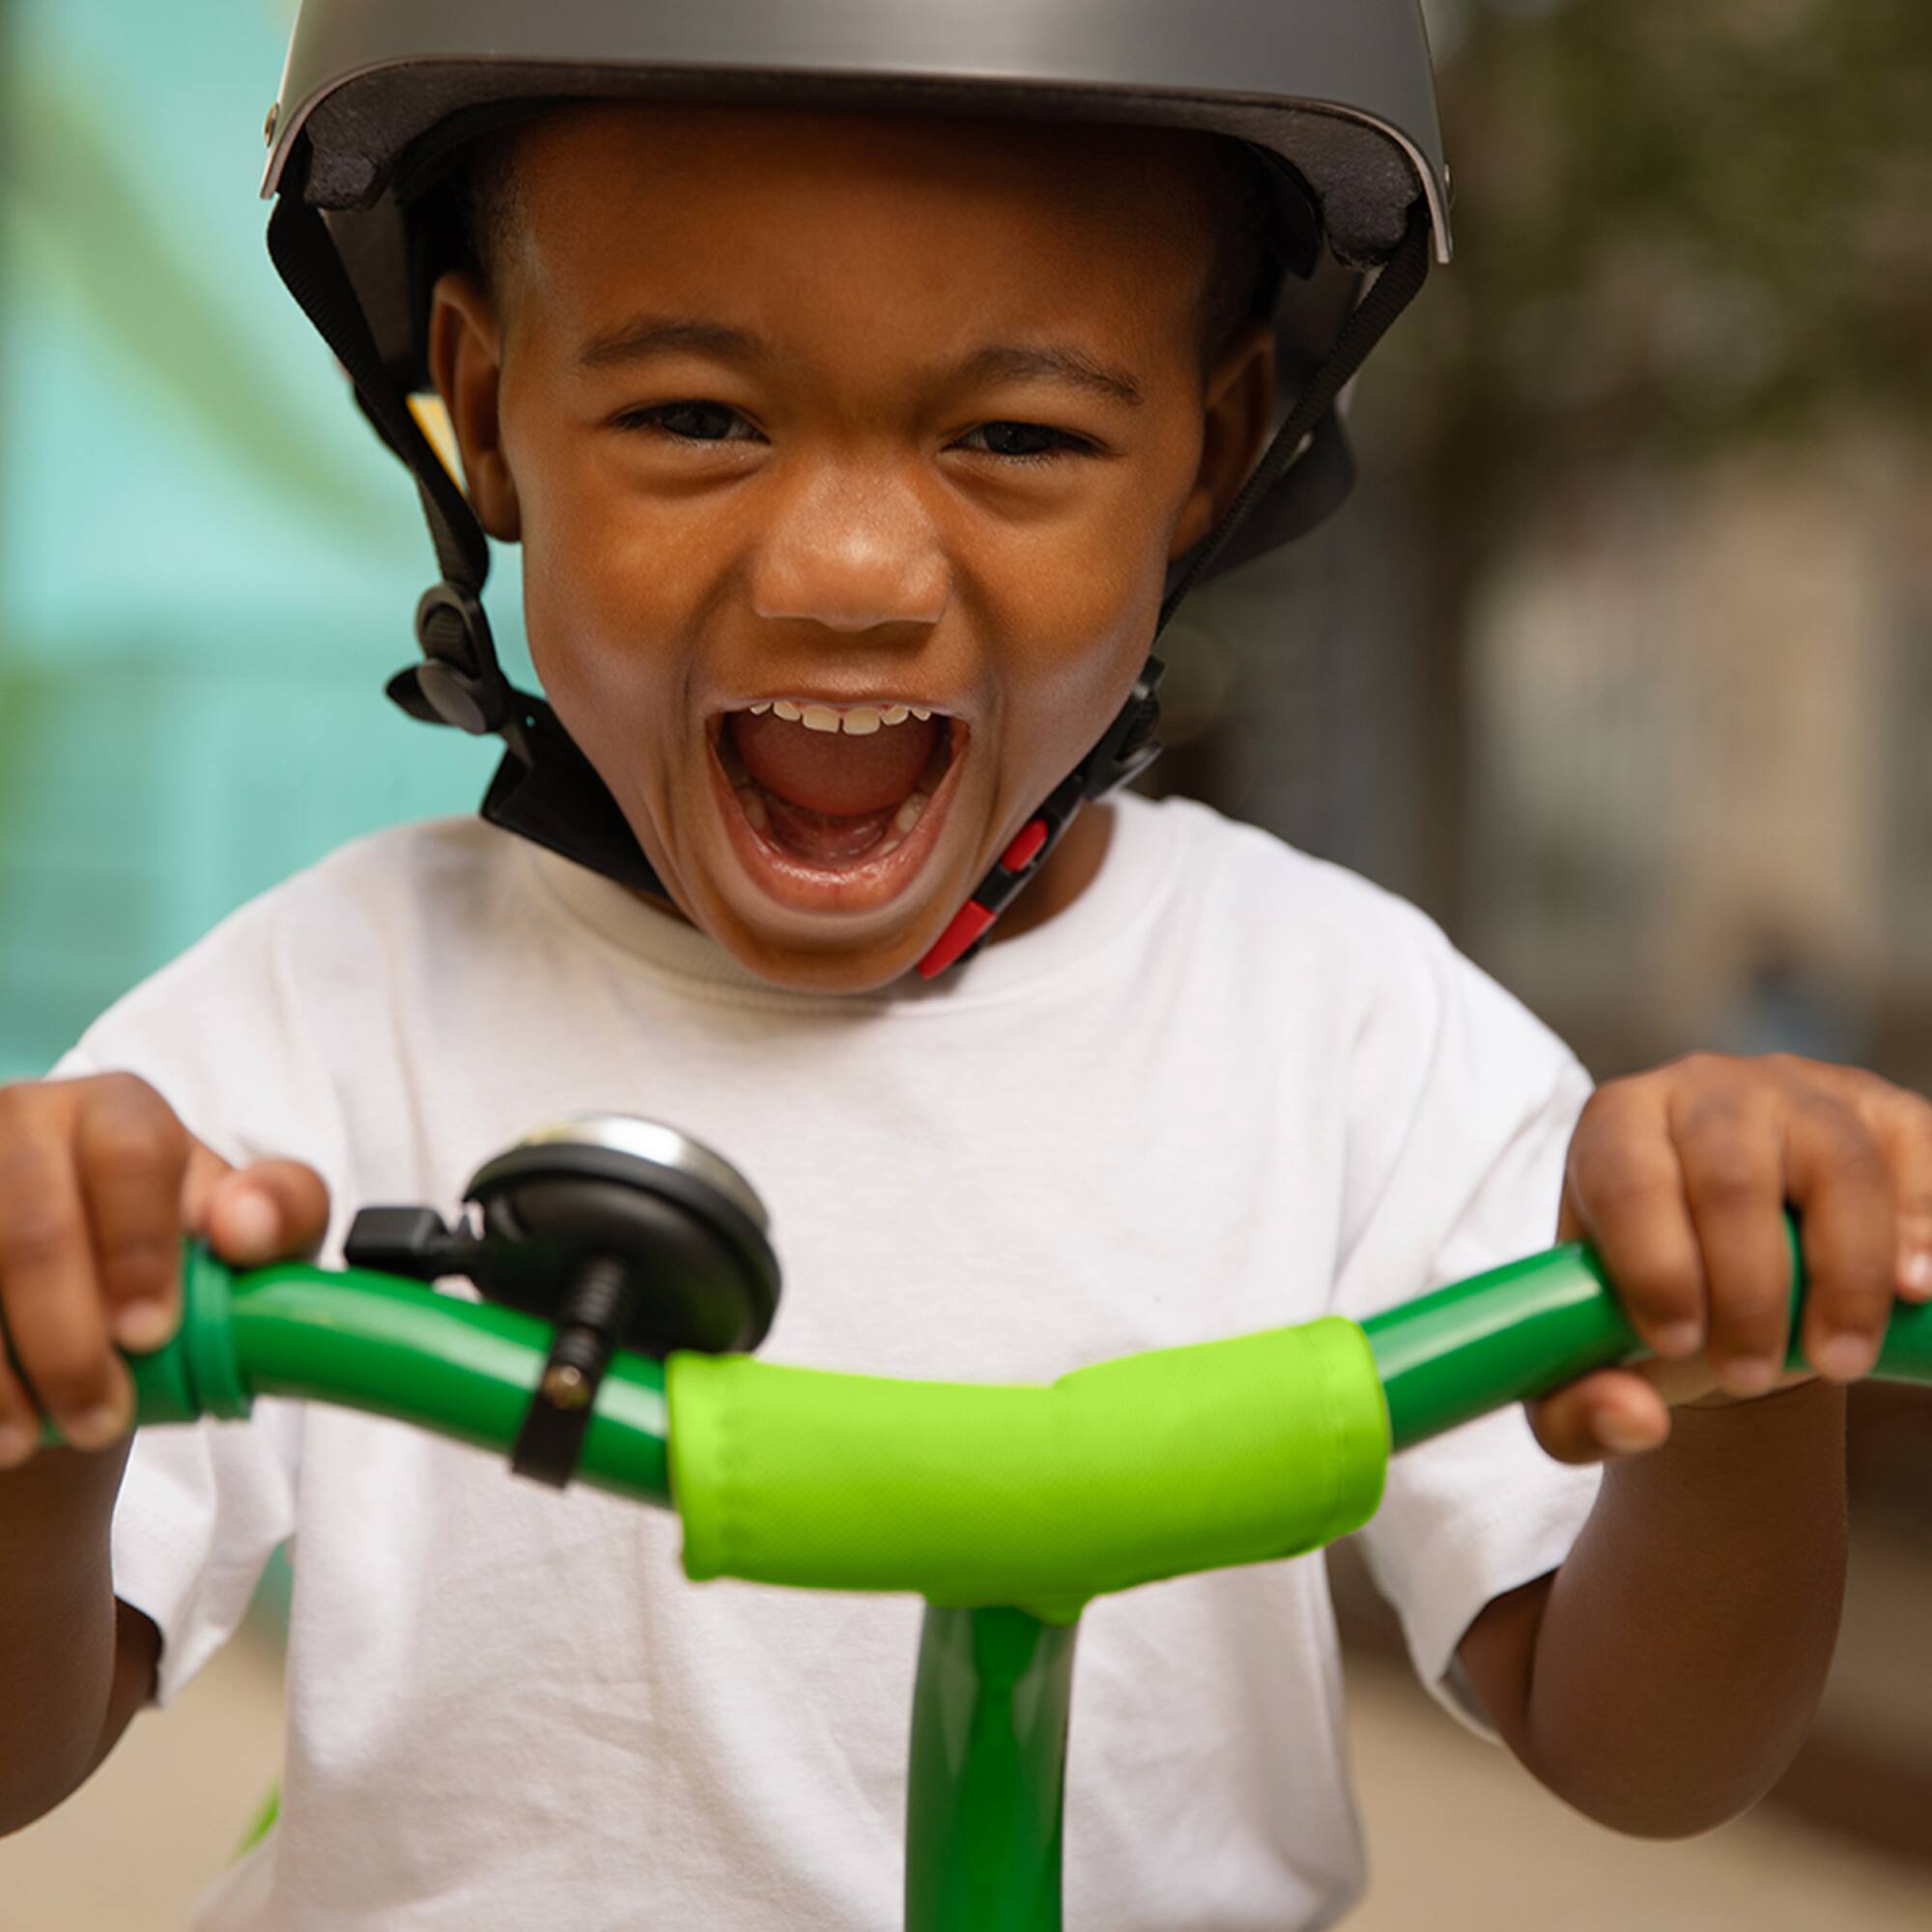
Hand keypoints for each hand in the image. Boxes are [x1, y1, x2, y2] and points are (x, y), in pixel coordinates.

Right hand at [0, 1073, 329, 1466]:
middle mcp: (18, 1120)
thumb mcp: (239, 1235)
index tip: (149, 1334)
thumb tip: (245, 1227)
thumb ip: (280, 1216)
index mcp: (116, 1111)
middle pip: (29, 1228)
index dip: (140, 1247)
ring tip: (32, 1440)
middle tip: (102, 1417)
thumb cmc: (165, 1256)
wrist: (70, 1299)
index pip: (130, 1155)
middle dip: (65, 1339)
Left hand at [1528, 1052, 1931, 1464]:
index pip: (1627, 1177)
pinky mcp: (1886, 1115)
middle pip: (1732, 1176)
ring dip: (1847, 1276)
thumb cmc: (1655, 1305)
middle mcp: (1706, 1091)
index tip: (1674, 1343)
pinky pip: (1919, 1156)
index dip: (1653, 1262)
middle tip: (1750, 1377)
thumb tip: (1630, 1419)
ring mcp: (1803, 1094)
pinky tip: (1916, 1292)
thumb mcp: (1592, 1358)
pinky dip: (1925, 1226)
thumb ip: (1579, 1408)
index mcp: (1616, 1126)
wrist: (1738, 1275)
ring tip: (1838, 1359)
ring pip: (1838, 1166)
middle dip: (1747, 1290)